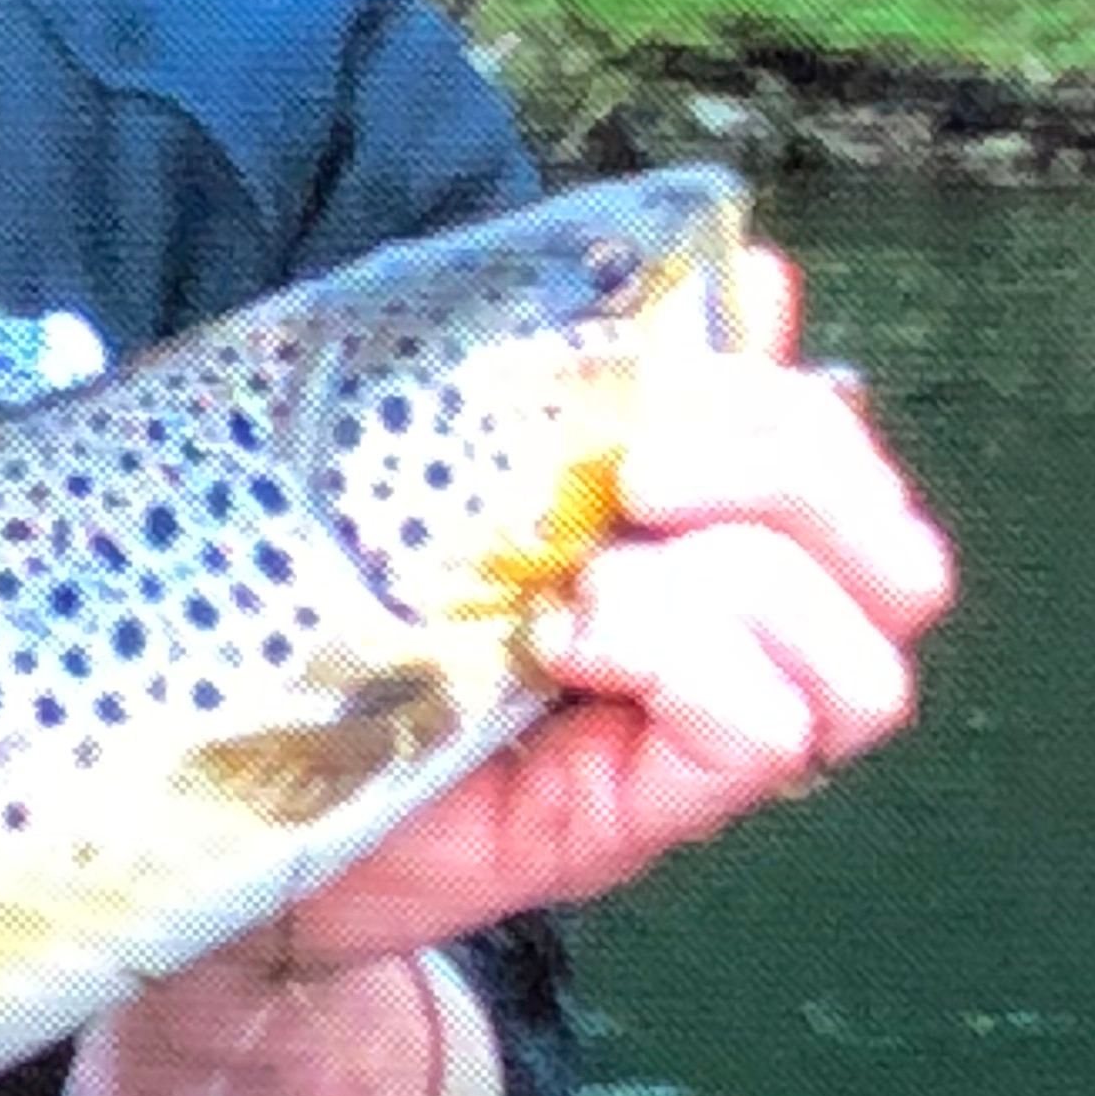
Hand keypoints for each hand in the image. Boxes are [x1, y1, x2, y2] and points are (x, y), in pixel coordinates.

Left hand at [70, 247, 954, 1095]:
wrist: (195, 750)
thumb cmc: (317, 579)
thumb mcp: (447, 432)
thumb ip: (596, 361)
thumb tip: (766, 280)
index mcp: (691, 528)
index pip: (848, 462)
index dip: (791, 404)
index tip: (649, 387)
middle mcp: (722, 640)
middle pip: (899, 561)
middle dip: (793, 477)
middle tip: (639, 473)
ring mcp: (683, 736)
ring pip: (864, 664)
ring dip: (740, 587)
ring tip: (586, 587)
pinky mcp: (635, 816)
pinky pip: (769, 731)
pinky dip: (687, 666)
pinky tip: (564, 647)